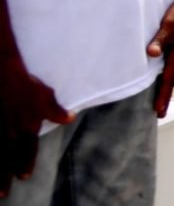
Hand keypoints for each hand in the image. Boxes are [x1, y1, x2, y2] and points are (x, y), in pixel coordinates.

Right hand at [0, 53, 72, 194]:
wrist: (4, 76)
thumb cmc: (26, 85)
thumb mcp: (46, 97)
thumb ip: (56, 111)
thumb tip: (70, 118)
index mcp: (26, 127)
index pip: (27, 150)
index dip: (25, 163)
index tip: (24, 176)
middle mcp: (10, 133)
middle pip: (7, 159)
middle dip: (5, 177)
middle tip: (3, 192)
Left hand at [146, 0, 173, 116]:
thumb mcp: (171, 21)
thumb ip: (162, 37)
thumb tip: (152, 54)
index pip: (170, 78)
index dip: (163, 95)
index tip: (159, 112)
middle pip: (171, 79)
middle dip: (165, 95)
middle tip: (158, 112)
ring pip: (172, 71)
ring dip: (165, 85)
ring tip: (158, 98)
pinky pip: (171, 64)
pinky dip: (166, 73)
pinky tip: (160, 75)